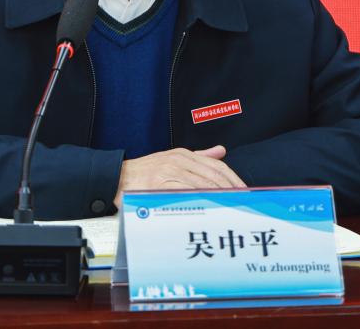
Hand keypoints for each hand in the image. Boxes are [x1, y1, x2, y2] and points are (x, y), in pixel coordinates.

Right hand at [114, 145, 245, 206]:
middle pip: (214, 175)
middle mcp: (179, 160)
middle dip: (231, 190)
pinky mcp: (161, 182)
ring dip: (220, 197)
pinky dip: (200, 200)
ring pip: (203, 184)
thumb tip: (221, 151)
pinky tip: (210, 208)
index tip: (244, 191)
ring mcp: (170, 170)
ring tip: (232, 209)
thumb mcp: (171, 159)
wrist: (115, 178)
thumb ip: (198, 156)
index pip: (217, 165)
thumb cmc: (143, 173)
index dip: (233, 179)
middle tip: (243, 204)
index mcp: (184, 154)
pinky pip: (186, 192)